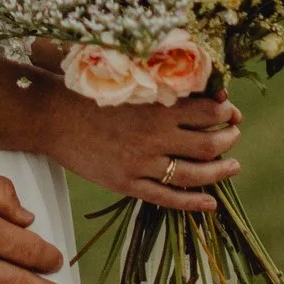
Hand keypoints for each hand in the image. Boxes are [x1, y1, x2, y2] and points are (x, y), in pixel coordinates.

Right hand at [42, 86, 242, 212]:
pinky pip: (167, 198)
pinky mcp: (126, 184)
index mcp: (156, 107)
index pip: (208, 113)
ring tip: (233, 166)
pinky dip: (192, 202)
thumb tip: (197, 88)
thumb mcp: (128, 80)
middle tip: (233, 135)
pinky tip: (210, 203)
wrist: (50, 115)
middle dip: (228, 140)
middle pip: (208, 145)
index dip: (226, 114)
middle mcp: (154, 137)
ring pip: (193, 174)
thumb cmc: (87, 90)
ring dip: (220, 171)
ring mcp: (140, 164)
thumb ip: (162, 84)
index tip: (231, 113)